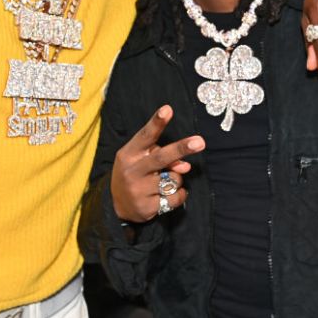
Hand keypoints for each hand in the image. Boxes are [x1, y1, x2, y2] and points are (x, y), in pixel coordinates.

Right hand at [110, 105, 204, 222]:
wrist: (117, 205)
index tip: (167, 109)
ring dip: (177, 178)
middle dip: (181, 148)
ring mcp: (139, 190)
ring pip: (174, 178)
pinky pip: (176, 197)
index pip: (145, 136)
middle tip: (200, 142)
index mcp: (129, 154)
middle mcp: (133, 171)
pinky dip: (179, 194)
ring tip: (163, 182)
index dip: (157, 123)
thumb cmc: (134, 173)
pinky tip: (167, 194)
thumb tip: (185, 165)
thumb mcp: (139, 159)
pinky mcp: (148, 207)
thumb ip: (160, 155)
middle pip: (161, 157)